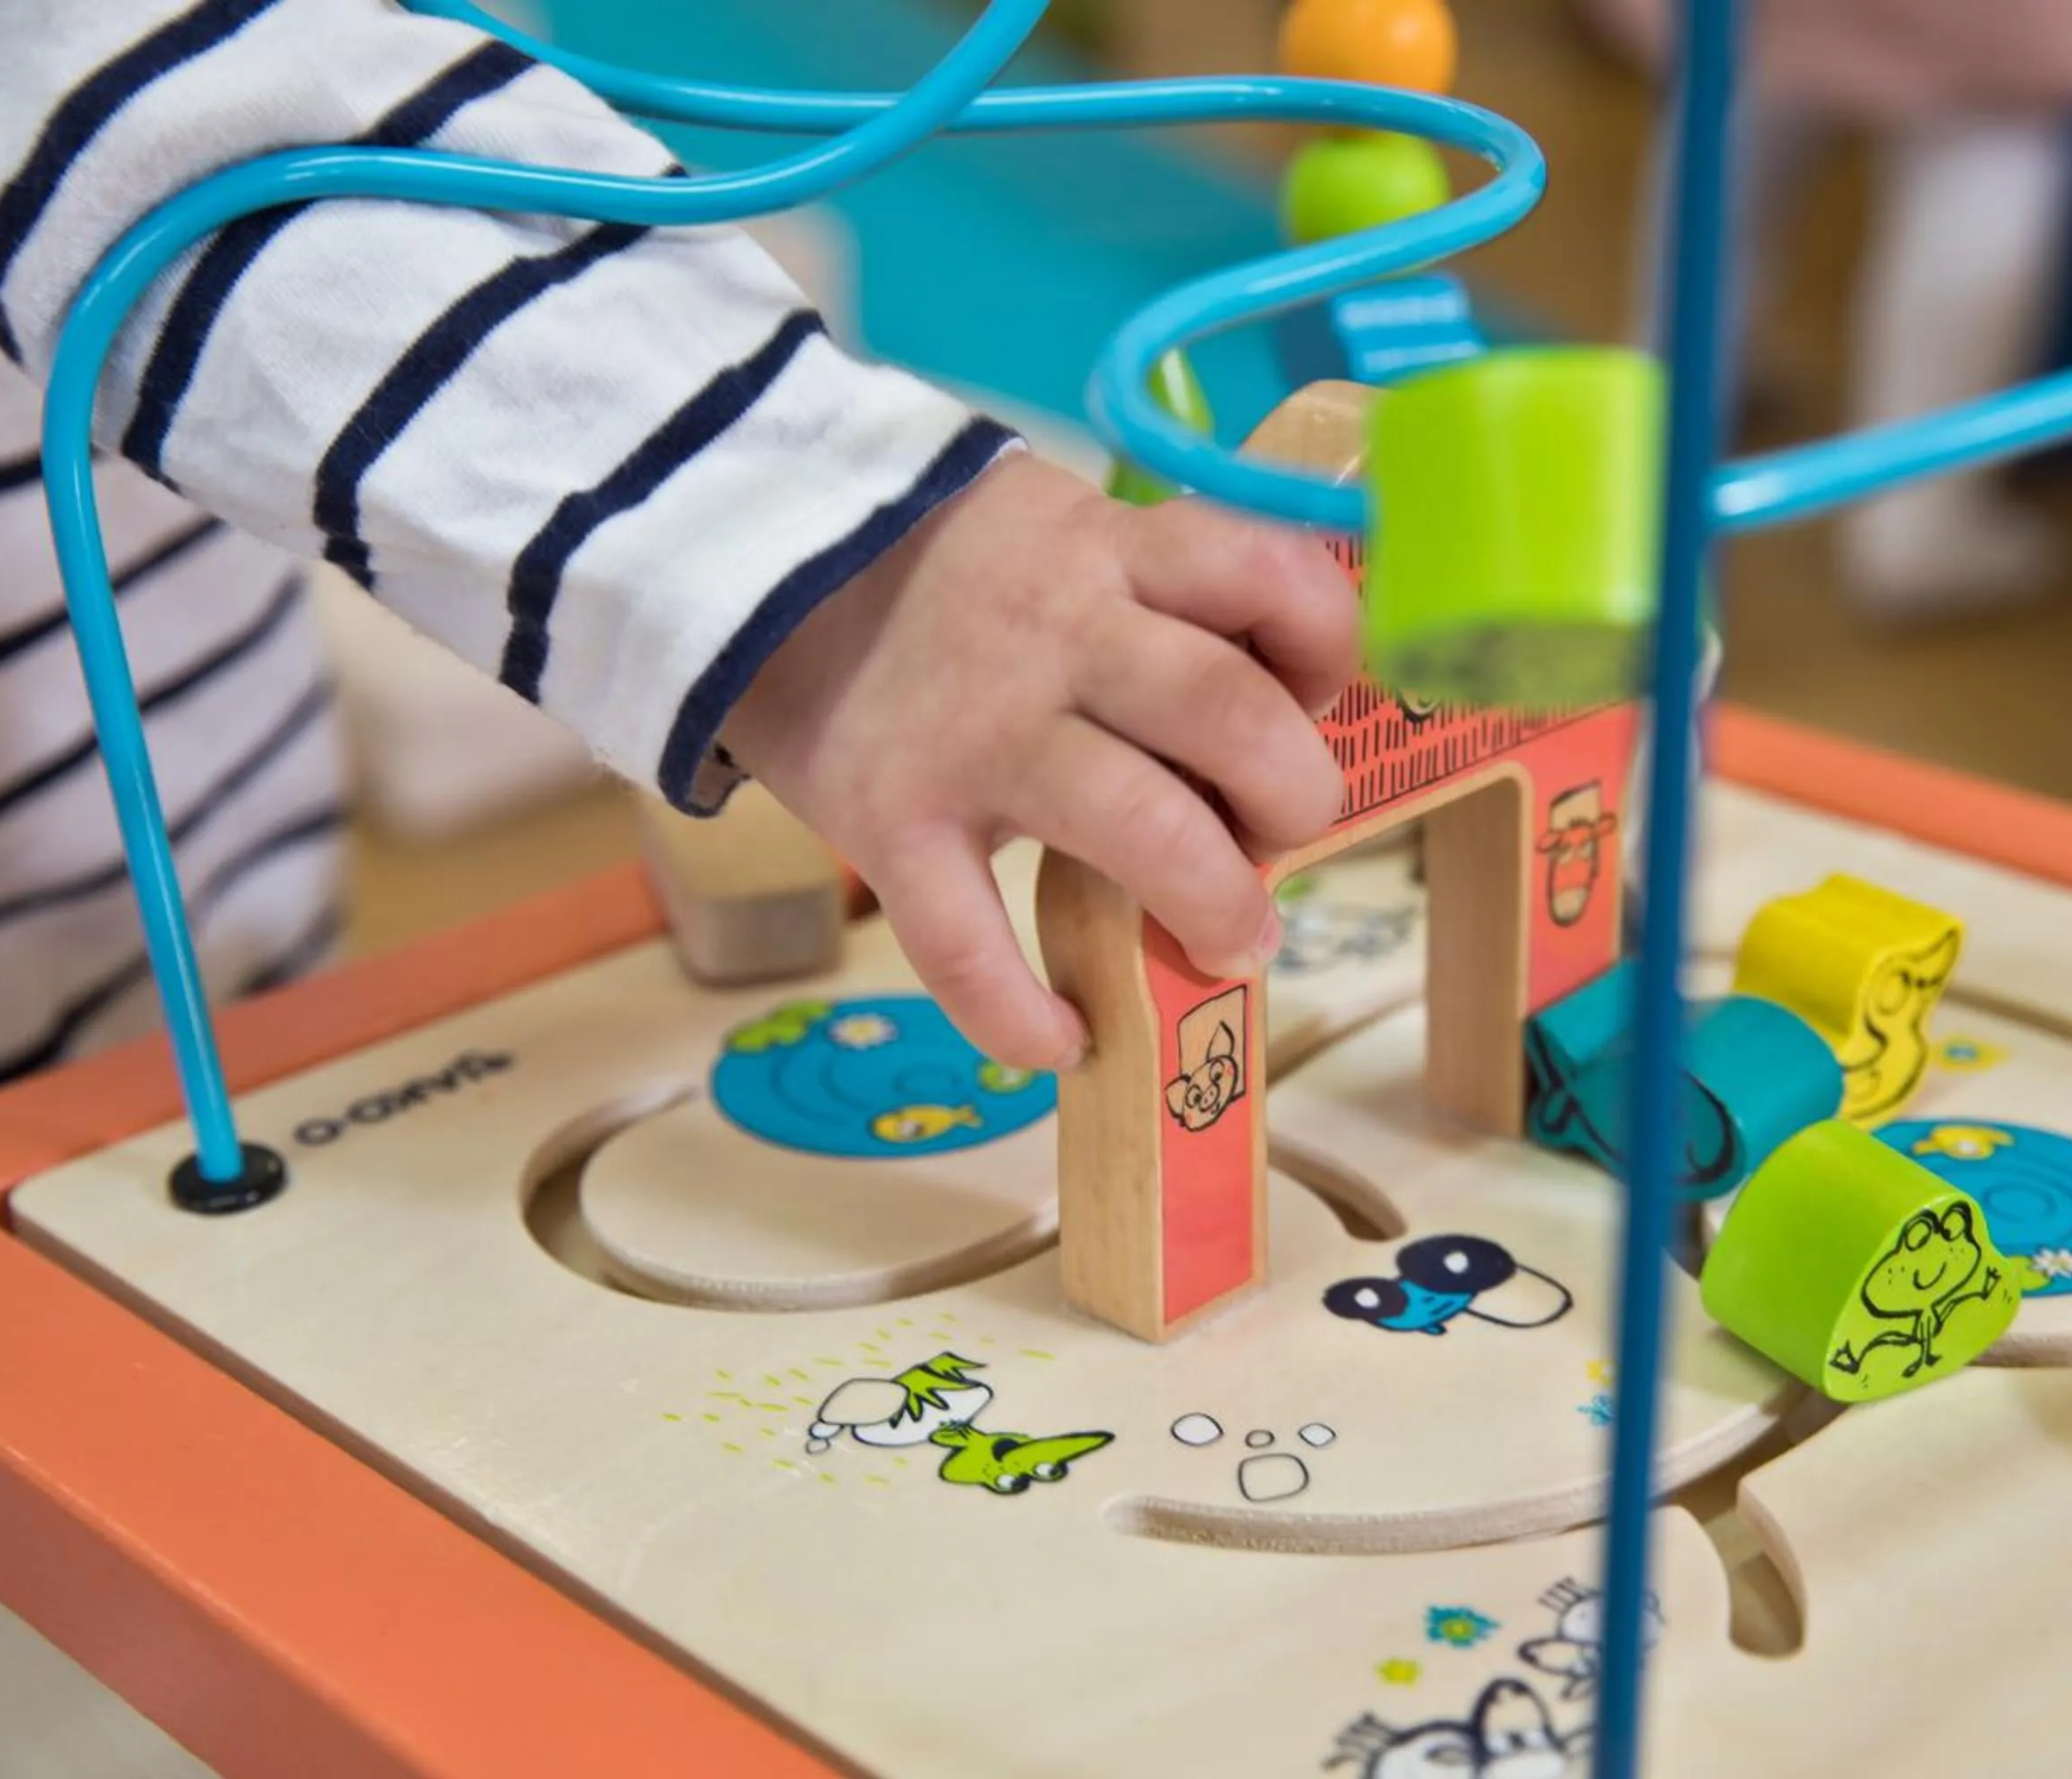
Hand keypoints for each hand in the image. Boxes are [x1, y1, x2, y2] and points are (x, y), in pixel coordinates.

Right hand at [722, 453, 1359, 1071]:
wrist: (745, 566)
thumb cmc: (950, 578)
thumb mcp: (1066, 535)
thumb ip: (1165, 600)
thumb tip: (1292, 706)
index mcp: (1110, 551)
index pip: (1267, 575)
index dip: (1326, 645)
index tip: (1314, 694)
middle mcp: (1056, 634)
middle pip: (1229, 712)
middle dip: (1295, 794)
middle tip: (1283, 836)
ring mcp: (972, 733)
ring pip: (1142, 827)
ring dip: (1216, 902)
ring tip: (1232, 944)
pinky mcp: (889, 820)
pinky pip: (968, 943)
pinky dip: (1023, 1015)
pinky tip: (1063, 1040)